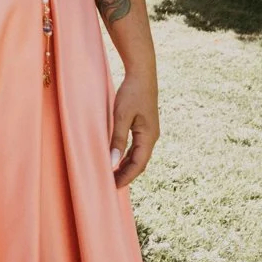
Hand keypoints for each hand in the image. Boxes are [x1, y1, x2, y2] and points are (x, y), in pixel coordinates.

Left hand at [108, 75, 159, 189]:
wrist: (142, 74)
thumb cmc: (132, 93)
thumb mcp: (121, 116)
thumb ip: (117, 139)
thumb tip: (113, 161)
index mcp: (148, 137)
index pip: (138, 164)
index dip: (126, 177)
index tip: (113, 187)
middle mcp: (151, 137)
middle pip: (139, 163)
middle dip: (126, 174)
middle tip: (110, 184)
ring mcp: (149, 132)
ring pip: (138, 155)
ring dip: (126, 166)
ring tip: (112, 174)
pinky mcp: (144, 126)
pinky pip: (136, 147)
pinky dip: (127, 155)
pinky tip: (118, 158)